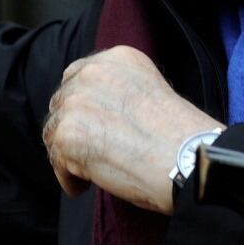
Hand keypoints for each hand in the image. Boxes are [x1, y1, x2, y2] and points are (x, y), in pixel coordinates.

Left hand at [42, 45, 220, 213]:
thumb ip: (120, 92)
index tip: (89, 123)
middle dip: (72, 127)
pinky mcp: (68, 135)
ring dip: (69, 153)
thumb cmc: (180, 137)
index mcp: (117, 59)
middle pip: (62, 103)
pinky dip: (69, 178)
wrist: (188, 158)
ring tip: (90, 172)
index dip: (80, 103)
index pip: (78, 76)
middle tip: (90, 151)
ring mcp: (77, 103)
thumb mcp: (150, 91)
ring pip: (54, 132)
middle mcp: (93, 73)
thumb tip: (94, 114)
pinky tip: (85, 185)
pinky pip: (57, 161)